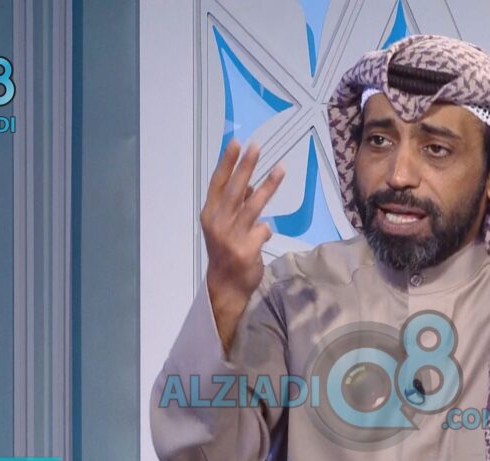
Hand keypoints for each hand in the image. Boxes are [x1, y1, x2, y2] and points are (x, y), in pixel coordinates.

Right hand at [200, 139, 284, 353]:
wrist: (225, 287)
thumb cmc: (226, 253)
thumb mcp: (224, 227)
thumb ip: (235, 206)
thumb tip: (252, 185)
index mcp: (209, 214)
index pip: (217, 183)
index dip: (226, 163)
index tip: (235, 143)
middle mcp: (217, 223)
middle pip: (234, 189)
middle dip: (246, 165)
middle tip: (256, 146)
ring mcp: (231, 237)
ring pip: (253, 205)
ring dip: (268, 186)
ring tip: (280, 168)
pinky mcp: (245, 250)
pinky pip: (263, 230)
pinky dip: (265, 232)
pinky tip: (260, 239)